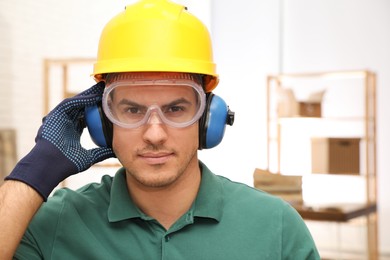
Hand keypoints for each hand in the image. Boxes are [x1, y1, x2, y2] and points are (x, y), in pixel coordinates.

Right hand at [5, 82, 114, 199]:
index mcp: (72, 131)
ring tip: (100, 89)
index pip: (87, 116)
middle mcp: (66, 123)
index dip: (97, 109)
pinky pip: (69, 104)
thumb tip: (116, 152)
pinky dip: (81, 100)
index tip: (108, 104)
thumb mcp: (89, 157)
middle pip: (82, 106)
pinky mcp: (54, 116)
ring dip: (88, 95)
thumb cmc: (67, 164)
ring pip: (76, 103)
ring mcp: (60, 119)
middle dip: (93, 98)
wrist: (51, 167)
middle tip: (105, 90)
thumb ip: (102, 153)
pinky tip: (92, 96)